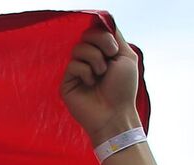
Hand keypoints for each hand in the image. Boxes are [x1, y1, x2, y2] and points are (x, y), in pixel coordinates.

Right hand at [60, 22, 140, 141]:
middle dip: (101, 43)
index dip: (103, 35)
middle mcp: (89, 60)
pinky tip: (90, 84)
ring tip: (100, 75)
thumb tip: (103, 22)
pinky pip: (73, 65)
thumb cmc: (123, 89)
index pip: (96, 32)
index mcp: (103, 53)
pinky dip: (85, 72)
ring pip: (78, 49)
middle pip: (86, 36)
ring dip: (95, 60)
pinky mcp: (67, 82)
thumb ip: (116, 37)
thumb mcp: (126, 56)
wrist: (114, 113)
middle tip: (109, 58)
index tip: (113, 48)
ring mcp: (77, 71)